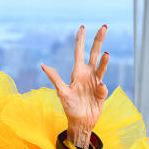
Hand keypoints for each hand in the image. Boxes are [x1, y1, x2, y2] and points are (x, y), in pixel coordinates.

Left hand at [40, 25, 108, 148]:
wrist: (80, 122)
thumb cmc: (69, 107)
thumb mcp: (61, 92)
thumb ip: (54, 78)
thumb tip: (42, 65)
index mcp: (77, 73)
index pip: (79, 53)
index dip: (80, 40)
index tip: (82, 27)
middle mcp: (88, 74)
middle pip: (94, 53)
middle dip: (98, 40)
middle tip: (104, 26)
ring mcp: (96, 82)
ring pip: (102, 66)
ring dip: (104, 60)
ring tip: (106, 53)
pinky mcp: (102, 92)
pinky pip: (103, 87)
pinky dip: (101, 87)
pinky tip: (98, 89)